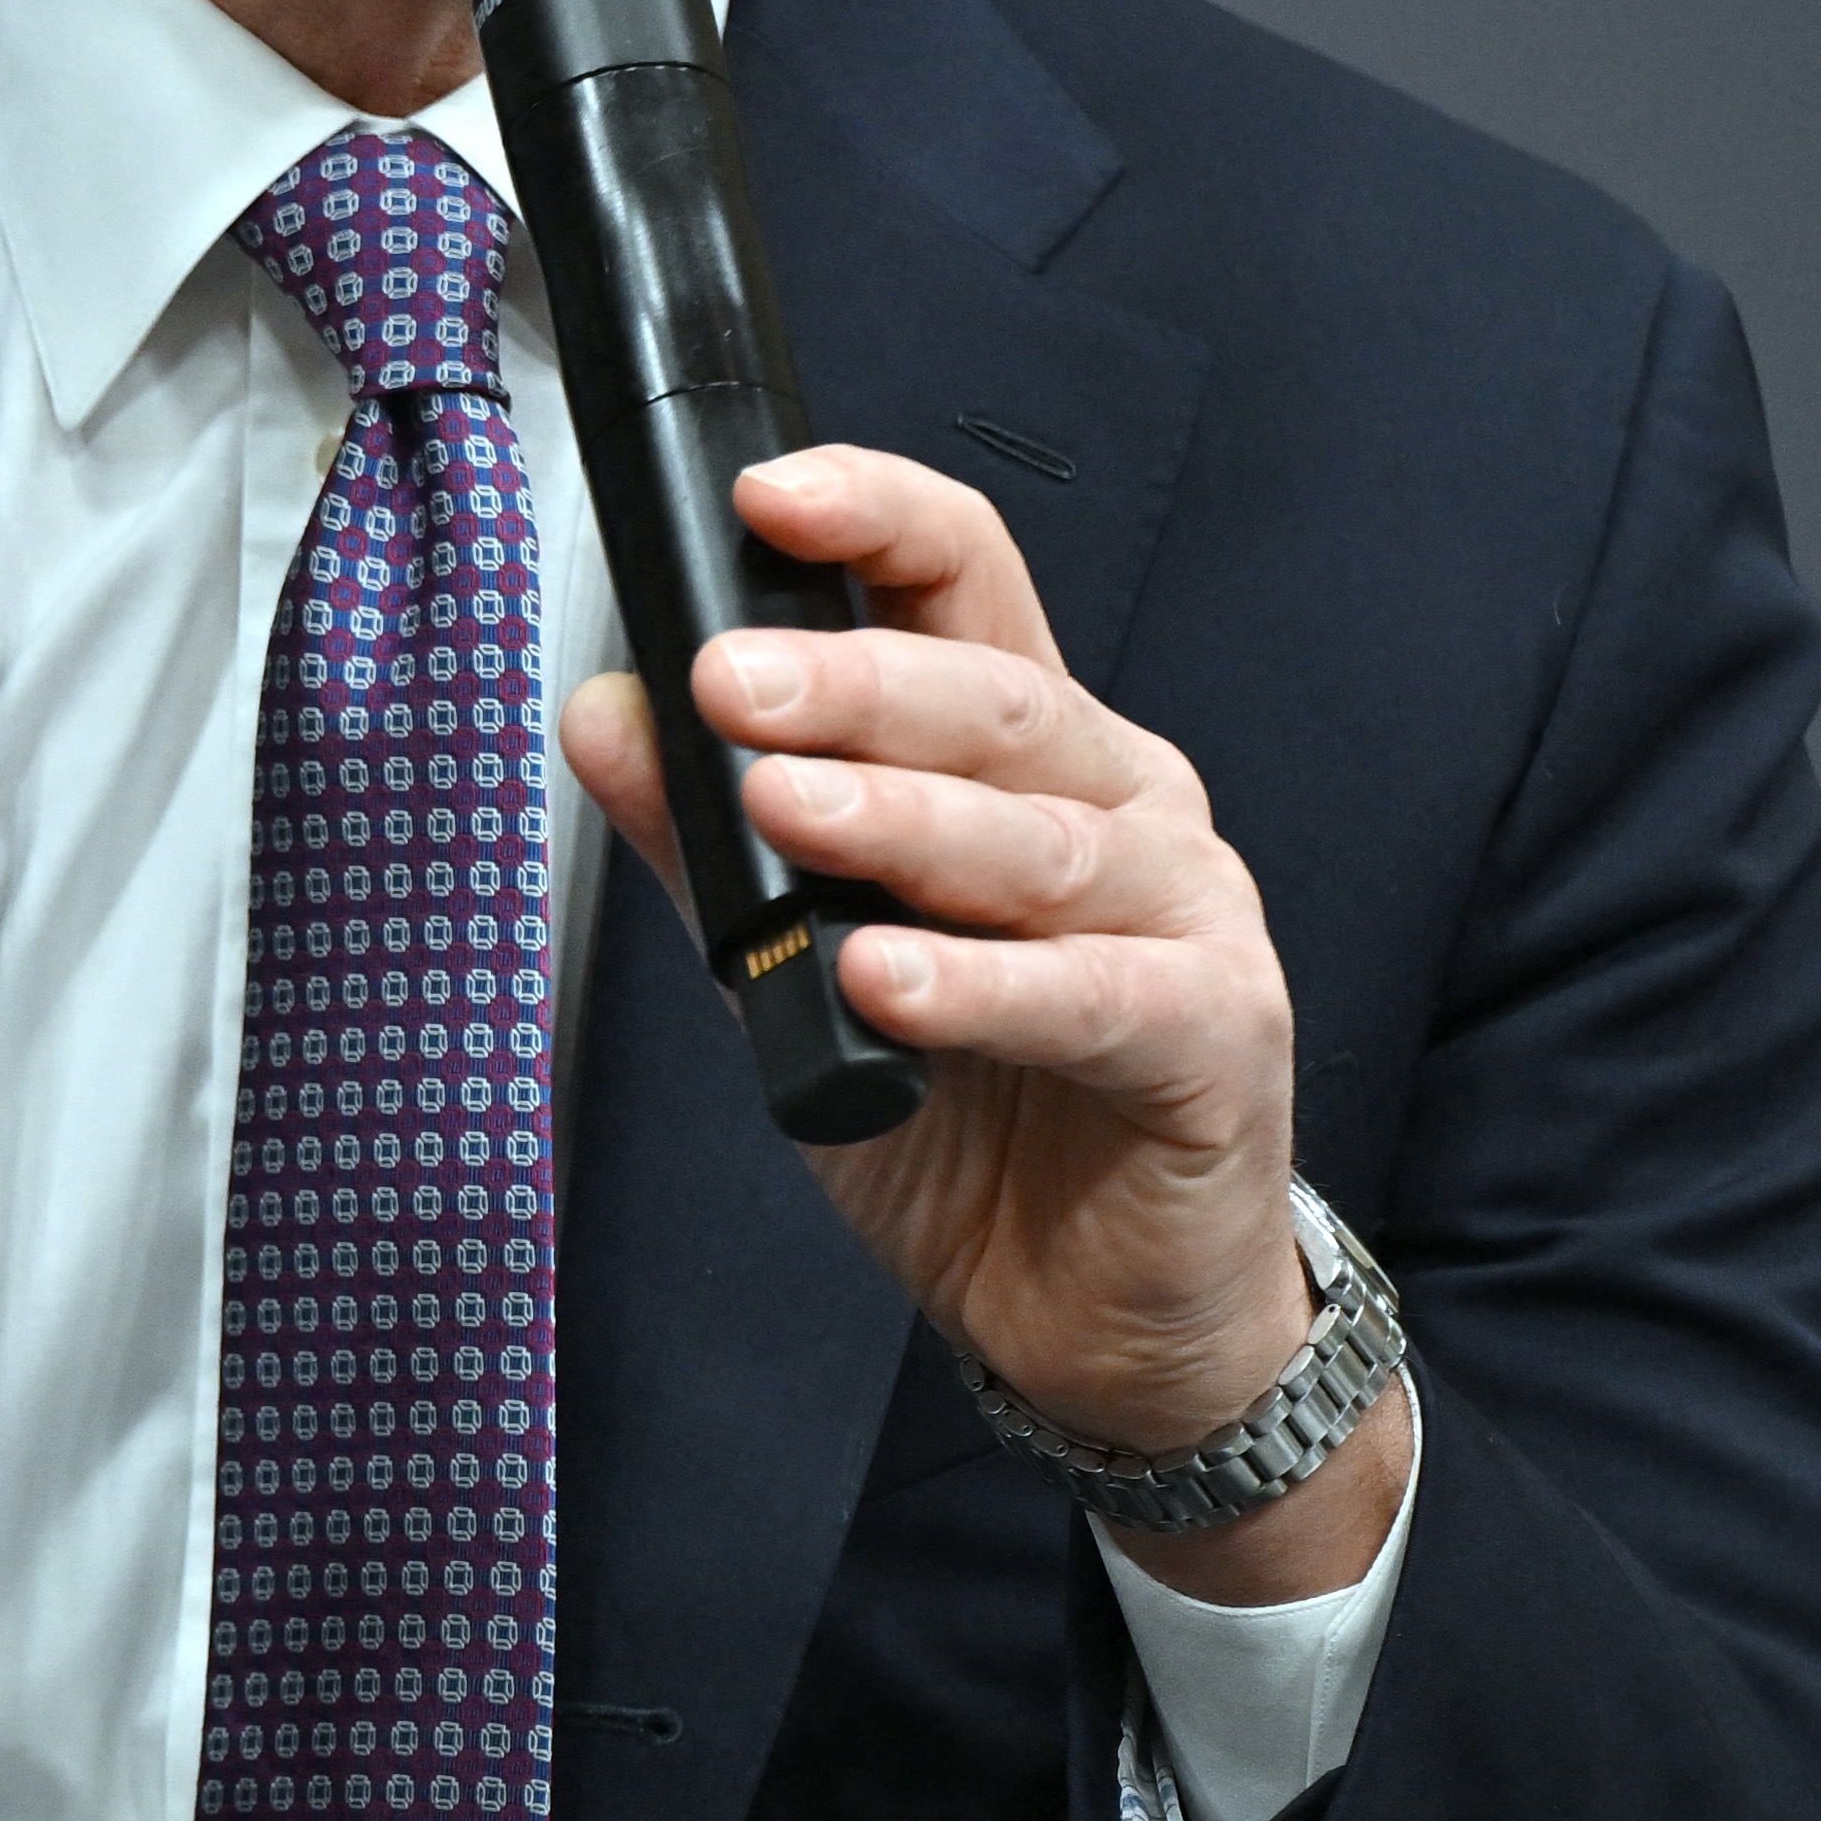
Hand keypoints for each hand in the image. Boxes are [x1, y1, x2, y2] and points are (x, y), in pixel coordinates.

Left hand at [560, 445, 1406, 1602]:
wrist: (1108, 1325)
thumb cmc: (980, 1124)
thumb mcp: (805, 971)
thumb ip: (713, 845)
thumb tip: (604, 714)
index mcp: (1032, 757)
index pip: (967, 586)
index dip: (877, 520)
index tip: (763, 495)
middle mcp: (1124, 806)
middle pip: (998, 699)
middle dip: (856, 682)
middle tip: (730, 681)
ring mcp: (1186, 917)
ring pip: (1043, 839)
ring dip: (905, 820)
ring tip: (789, 814)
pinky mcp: (1216, 1037)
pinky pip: (1094, 995)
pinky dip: (984, 984)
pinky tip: (885, 977)